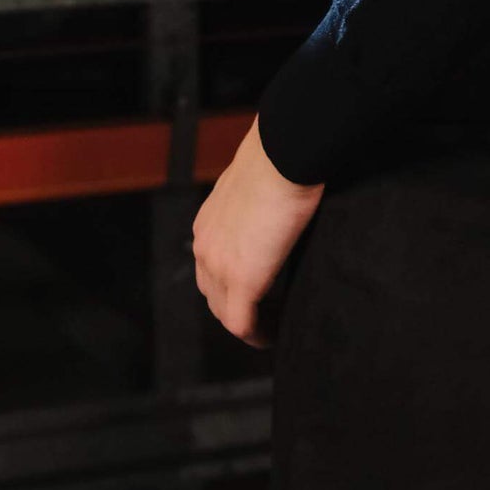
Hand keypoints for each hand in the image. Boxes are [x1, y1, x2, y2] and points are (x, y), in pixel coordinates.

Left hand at [191, 115, 326, 348]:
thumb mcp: (259, 179)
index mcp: (208, 223)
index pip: (211, 266)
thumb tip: (283, 195)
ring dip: (247, 321)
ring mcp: (220, 266)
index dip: (232, 283)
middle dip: (236, 307)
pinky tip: (273, 335)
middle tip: (268, 312)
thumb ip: (260, 195)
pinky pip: (242, 324)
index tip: (260, 288)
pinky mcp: (243, 280)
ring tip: (273, 324)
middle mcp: (205, 247)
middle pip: (212, 294)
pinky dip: (256, 335)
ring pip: (224, 312)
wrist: (284, 154)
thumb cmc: (282, 155)